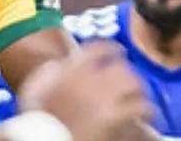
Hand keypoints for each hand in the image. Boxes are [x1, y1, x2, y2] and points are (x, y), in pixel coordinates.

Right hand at [19, 43, 152, 140]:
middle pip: (120, 67)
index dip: (110, 48)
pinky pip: (141, 107)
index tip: (117, 51)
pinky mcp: (117, 118)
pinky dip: (145, 109)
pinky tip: (144, 114)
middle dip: (126, 72)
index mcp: (70, 69)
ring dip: (138, 90)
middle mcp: (91, 79)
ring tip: (138, 96)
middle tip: (127, 79)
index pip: (97, 48)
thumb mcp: (35, 88)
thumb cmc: (39, 120)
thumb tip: (60, 65)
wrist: (46, 139)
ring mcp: (105, 98)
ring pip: (134, 84)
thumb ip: (49, 72)